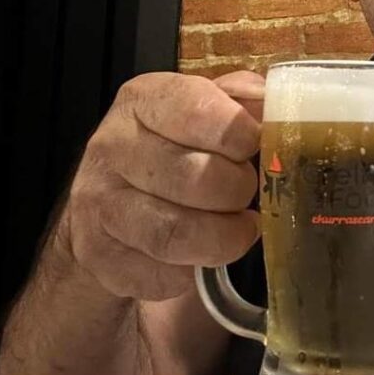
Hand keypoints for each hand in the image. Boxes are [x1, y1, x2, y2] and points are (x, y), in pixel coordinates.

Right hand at [55, 71, 263, 300]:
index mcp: (143, 100)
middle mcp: (112, 146)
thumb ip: (242, 100)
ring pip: (176, 233)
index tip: (255, 146)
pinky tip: (201, 254)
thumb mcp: (204, 109)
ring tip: (239, 228)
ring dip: (223, 237)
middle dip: (238, 190)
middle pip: (196, 177)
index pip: (197, 109)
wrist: (109, 204)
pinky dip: (193, 272)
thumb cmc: (173, 149)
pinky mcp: (98, 254)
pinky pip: (160, 274)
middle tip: (247, 193)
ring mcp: (99, 202)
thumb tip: (275, 106)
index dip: (240, 133)